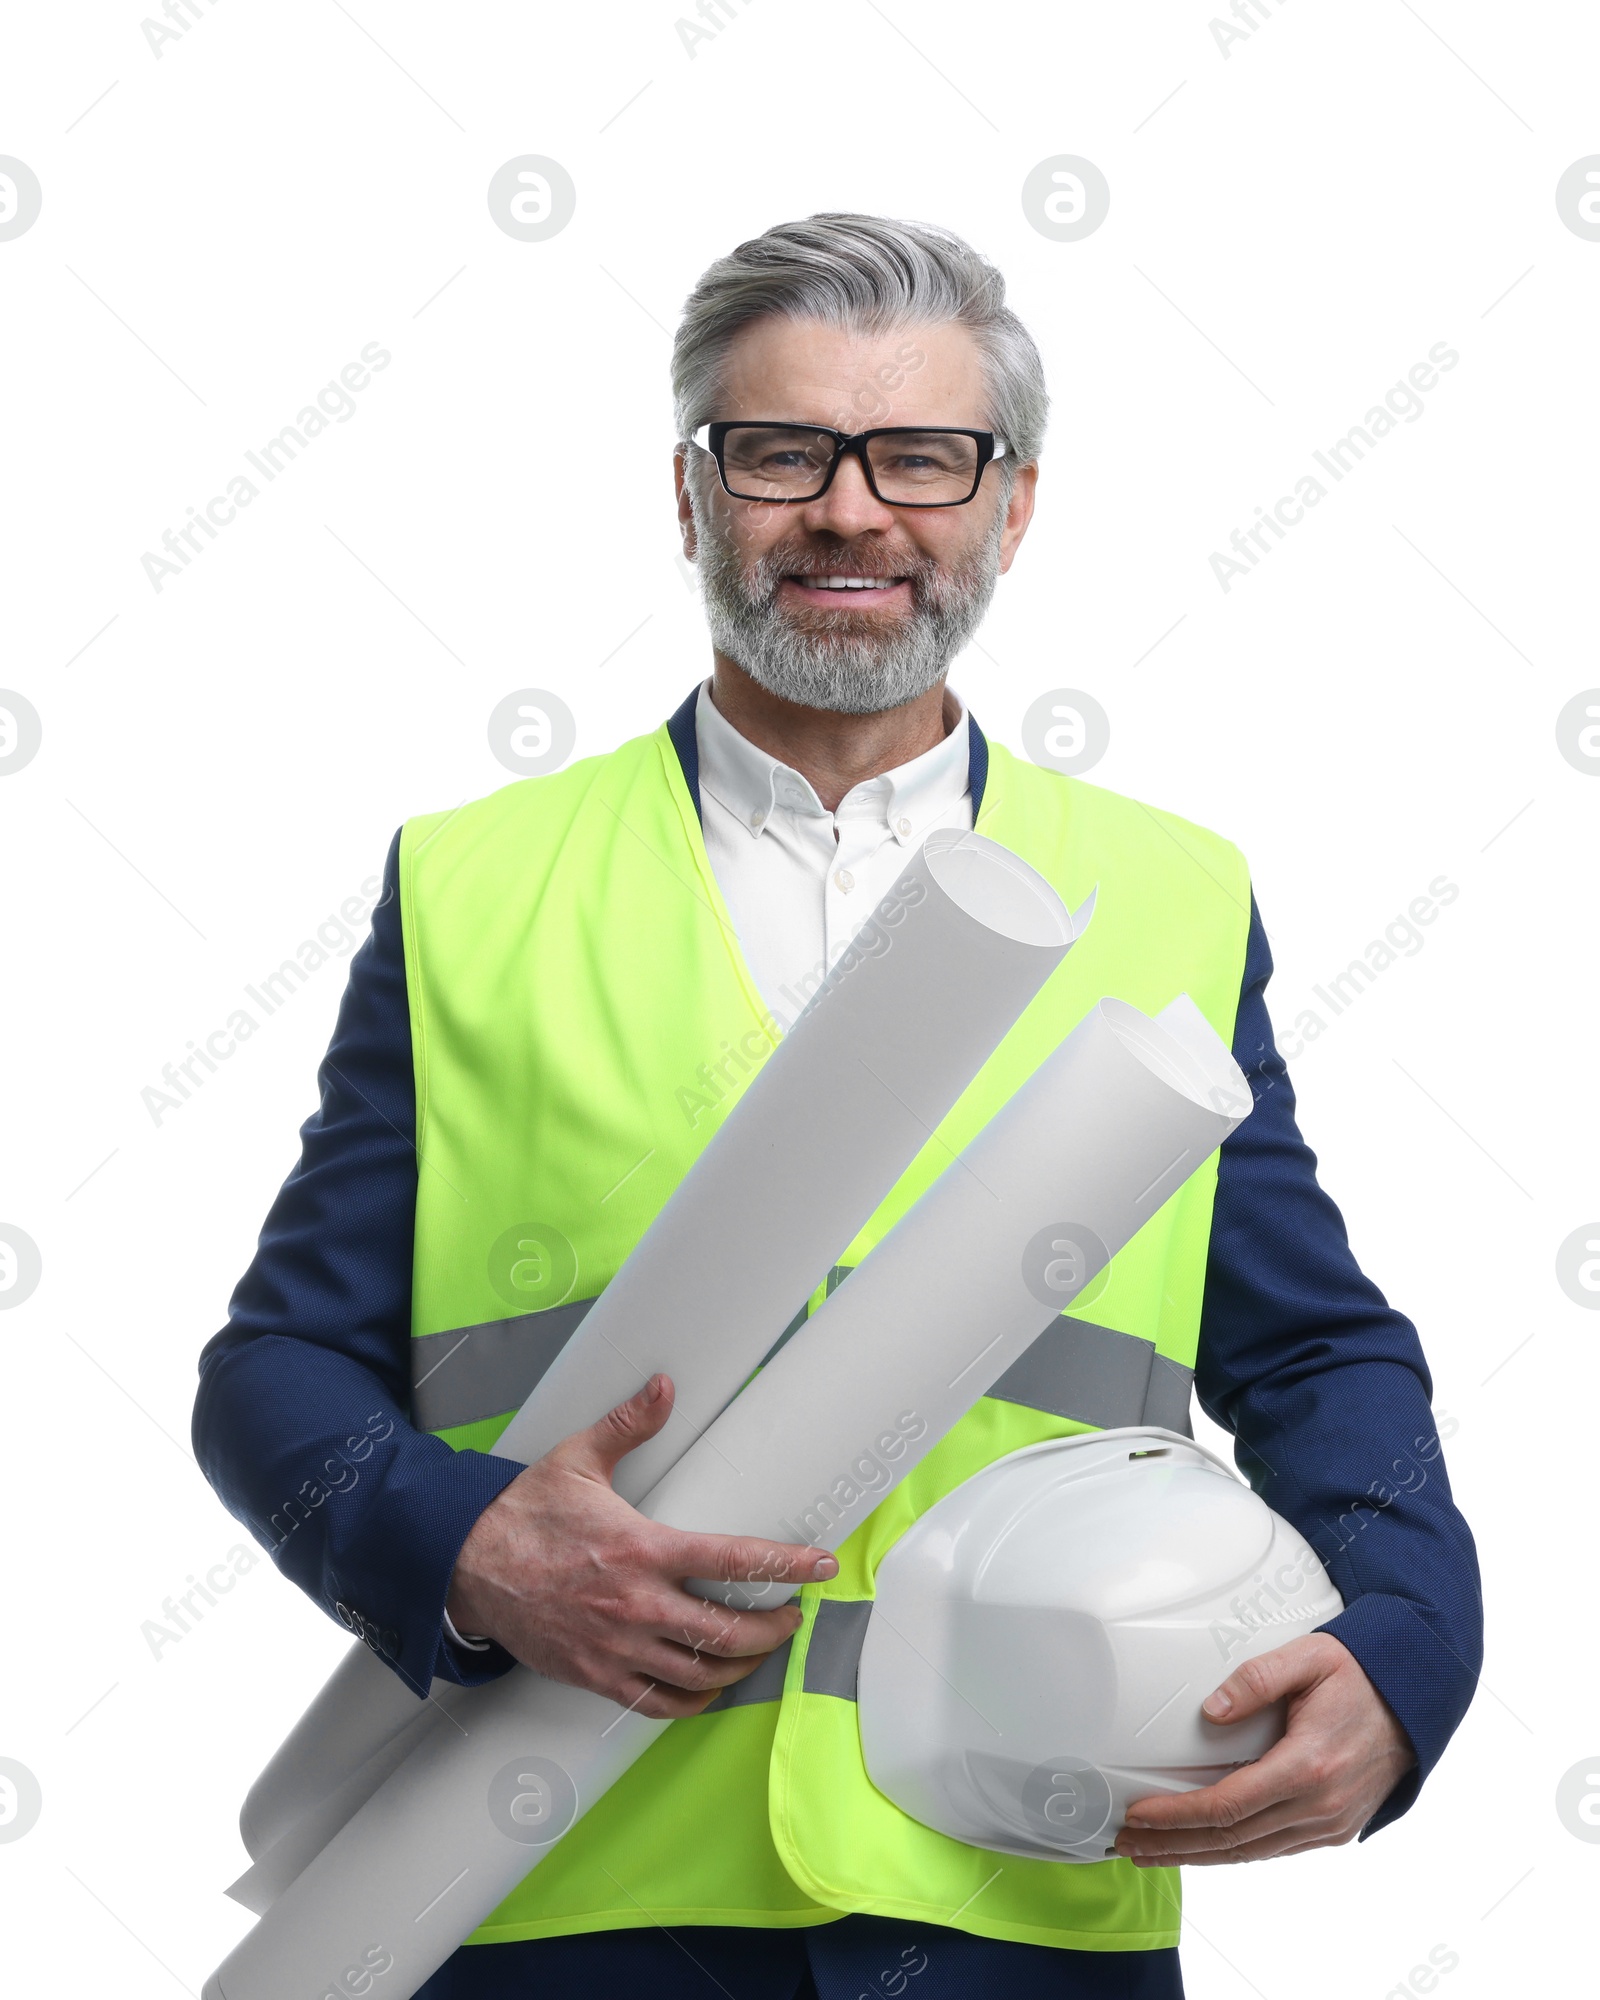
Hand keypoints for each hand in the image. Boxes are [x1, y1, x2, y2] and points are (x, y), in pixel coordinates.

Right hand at [445, 1372, 836, 1719]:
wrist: (464, 1565)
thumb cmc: (522, 1515)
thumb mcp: (577, 1459)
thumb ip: (629, 1425)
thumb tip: (664, 1387)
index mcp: (642, 1549)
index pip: (732, 1560)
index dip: (784, 1565)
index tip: (819, 1566)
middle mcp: (635, 1604)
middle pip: (728, 1631)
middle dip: (773, 1627)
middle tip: (793, 1616)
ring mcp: (616, 1646)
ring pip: (700, 1673)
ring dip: (742, 1666)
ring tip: (760, 1649)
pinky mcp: (595, 1675)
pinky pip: (657, 1703)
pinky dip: (693, 1701)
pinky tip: (709, 1688)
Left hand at [1113, 1633, 1415, 1865]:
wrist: (1415, 1701)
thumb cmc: (1359, 1676)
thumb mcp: (1308, 1658)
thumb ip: (1258, 1678)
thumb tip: (1212, 1711)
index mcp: (1307, 1766)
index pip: (1227, 1806)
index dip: (1177, 1816)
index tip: (1138, 1816)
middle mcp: (1319, 1806)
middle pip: (1231, 1840)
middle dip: (1173, 1844)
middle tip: (1128, 1844)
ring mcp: (1329, 1824)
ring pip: (1250, 1853)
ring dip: (1198, 1855)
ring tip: (1153, 1852)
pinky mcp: (1334, 1829)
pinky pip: (1274, 1850)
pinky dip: (1234, 1852)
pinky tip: (1205, 1847)